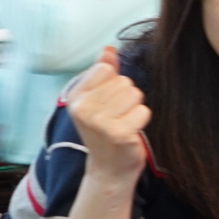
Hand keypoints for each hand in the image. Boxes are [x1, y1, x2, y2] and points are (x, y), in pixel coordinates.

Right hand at [65, 46, 149, 181]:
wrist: (108, 169)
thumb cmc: (105, 132)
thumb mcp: (97, 100)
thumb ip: (102, 72)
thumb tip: (108, 49)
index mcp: (75, 97)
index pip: (106, 69)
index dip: (115, 83)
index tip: (108, 103)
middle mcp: (83, 108)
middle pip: (124, 82)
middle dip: (126, 98)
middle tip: (117, 117)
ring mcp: (99, 122)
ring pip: (135, 95)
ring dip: (135, 108)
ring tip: (123, 123)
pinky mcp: (118, 133)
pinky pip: (142, 111)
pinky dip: (141, 120)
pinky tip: (130, 132)